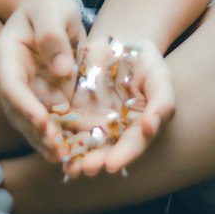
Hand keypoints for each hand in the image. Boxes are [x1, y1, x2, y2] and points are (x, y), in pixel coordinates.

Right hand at [0, 0, 84, 161]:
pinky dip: (57, 134)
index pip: (11, 85)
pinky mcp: (42, 96)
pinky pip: (47, 119)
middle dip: (35, 131)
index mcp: (7, 54)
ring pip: (30, 121)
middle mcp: (13, 76)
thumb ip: (54, 36)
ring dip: (45, 139)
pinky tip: (72, 149)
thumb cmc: (49, 4)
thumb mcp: (53, 9)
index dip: (24, 105)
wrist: (50, 8)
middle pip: (18, 110)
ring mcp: (27, 88)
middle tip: (57, 149)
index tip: (43, 121)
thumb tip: (62, 71)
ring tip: (64, 157)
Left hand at [57, 36, 175, 179]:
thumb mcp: (159, 77)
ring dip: (76, 158)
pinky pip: (63, 126)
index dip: (123, 156)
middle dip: (95, 161)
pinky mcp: (71, 111)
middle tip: (87, 168)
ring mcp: (91, 122)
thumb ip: (162, 103)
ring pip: (82, 145)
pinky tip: (52, 144)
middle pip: (105, 151)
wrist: (117, 45)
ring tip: (69, 167)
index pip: (132, 145)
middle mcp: (113, 131)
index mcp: (137, 127)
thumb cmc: (145, 62)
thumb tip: (150, 128)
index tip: (111, 165)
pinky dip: (57, 137)